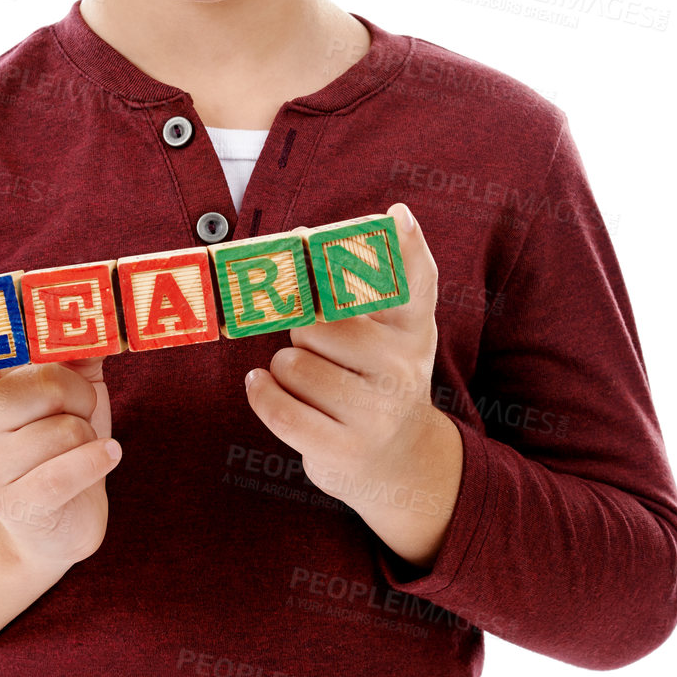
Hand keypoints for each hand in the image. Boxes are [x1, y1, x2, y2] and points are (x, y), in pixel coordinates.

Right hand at [0, 301, 120, 573]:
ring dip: (90, 437)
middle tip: (76, 416)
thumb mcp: (72, 386)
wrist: (58, 519)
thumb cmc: (63, 441)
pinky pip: (68, 469)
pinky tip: (106, 457)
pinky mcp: (17, 503)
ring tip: (76, 450)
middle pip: (47, 383)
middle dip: (81, 398)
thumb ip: (76, 344)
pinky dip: (98, 461)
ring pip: (67, 428)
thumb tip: (99, 307)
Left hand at [243, 203, 462, 568]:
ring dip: (284, 367)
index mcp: (413, 330)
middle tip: (319, 346)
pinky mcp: (343, 449)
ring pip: (291, 364)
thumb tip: (314, 229)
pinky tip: (263, 384)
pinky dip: (261, 392)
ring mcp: (376, 414)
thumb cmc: (376, 375)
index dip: (405, 247)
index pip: (416, 283)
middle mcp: (404, 369)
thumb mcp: (390, 328)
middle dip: (303, 330)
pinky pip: (279, 408)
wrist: (397, 461)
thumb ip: (365, 280)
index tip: (394, 216)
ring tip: (306, 378)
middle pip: (317, 323)